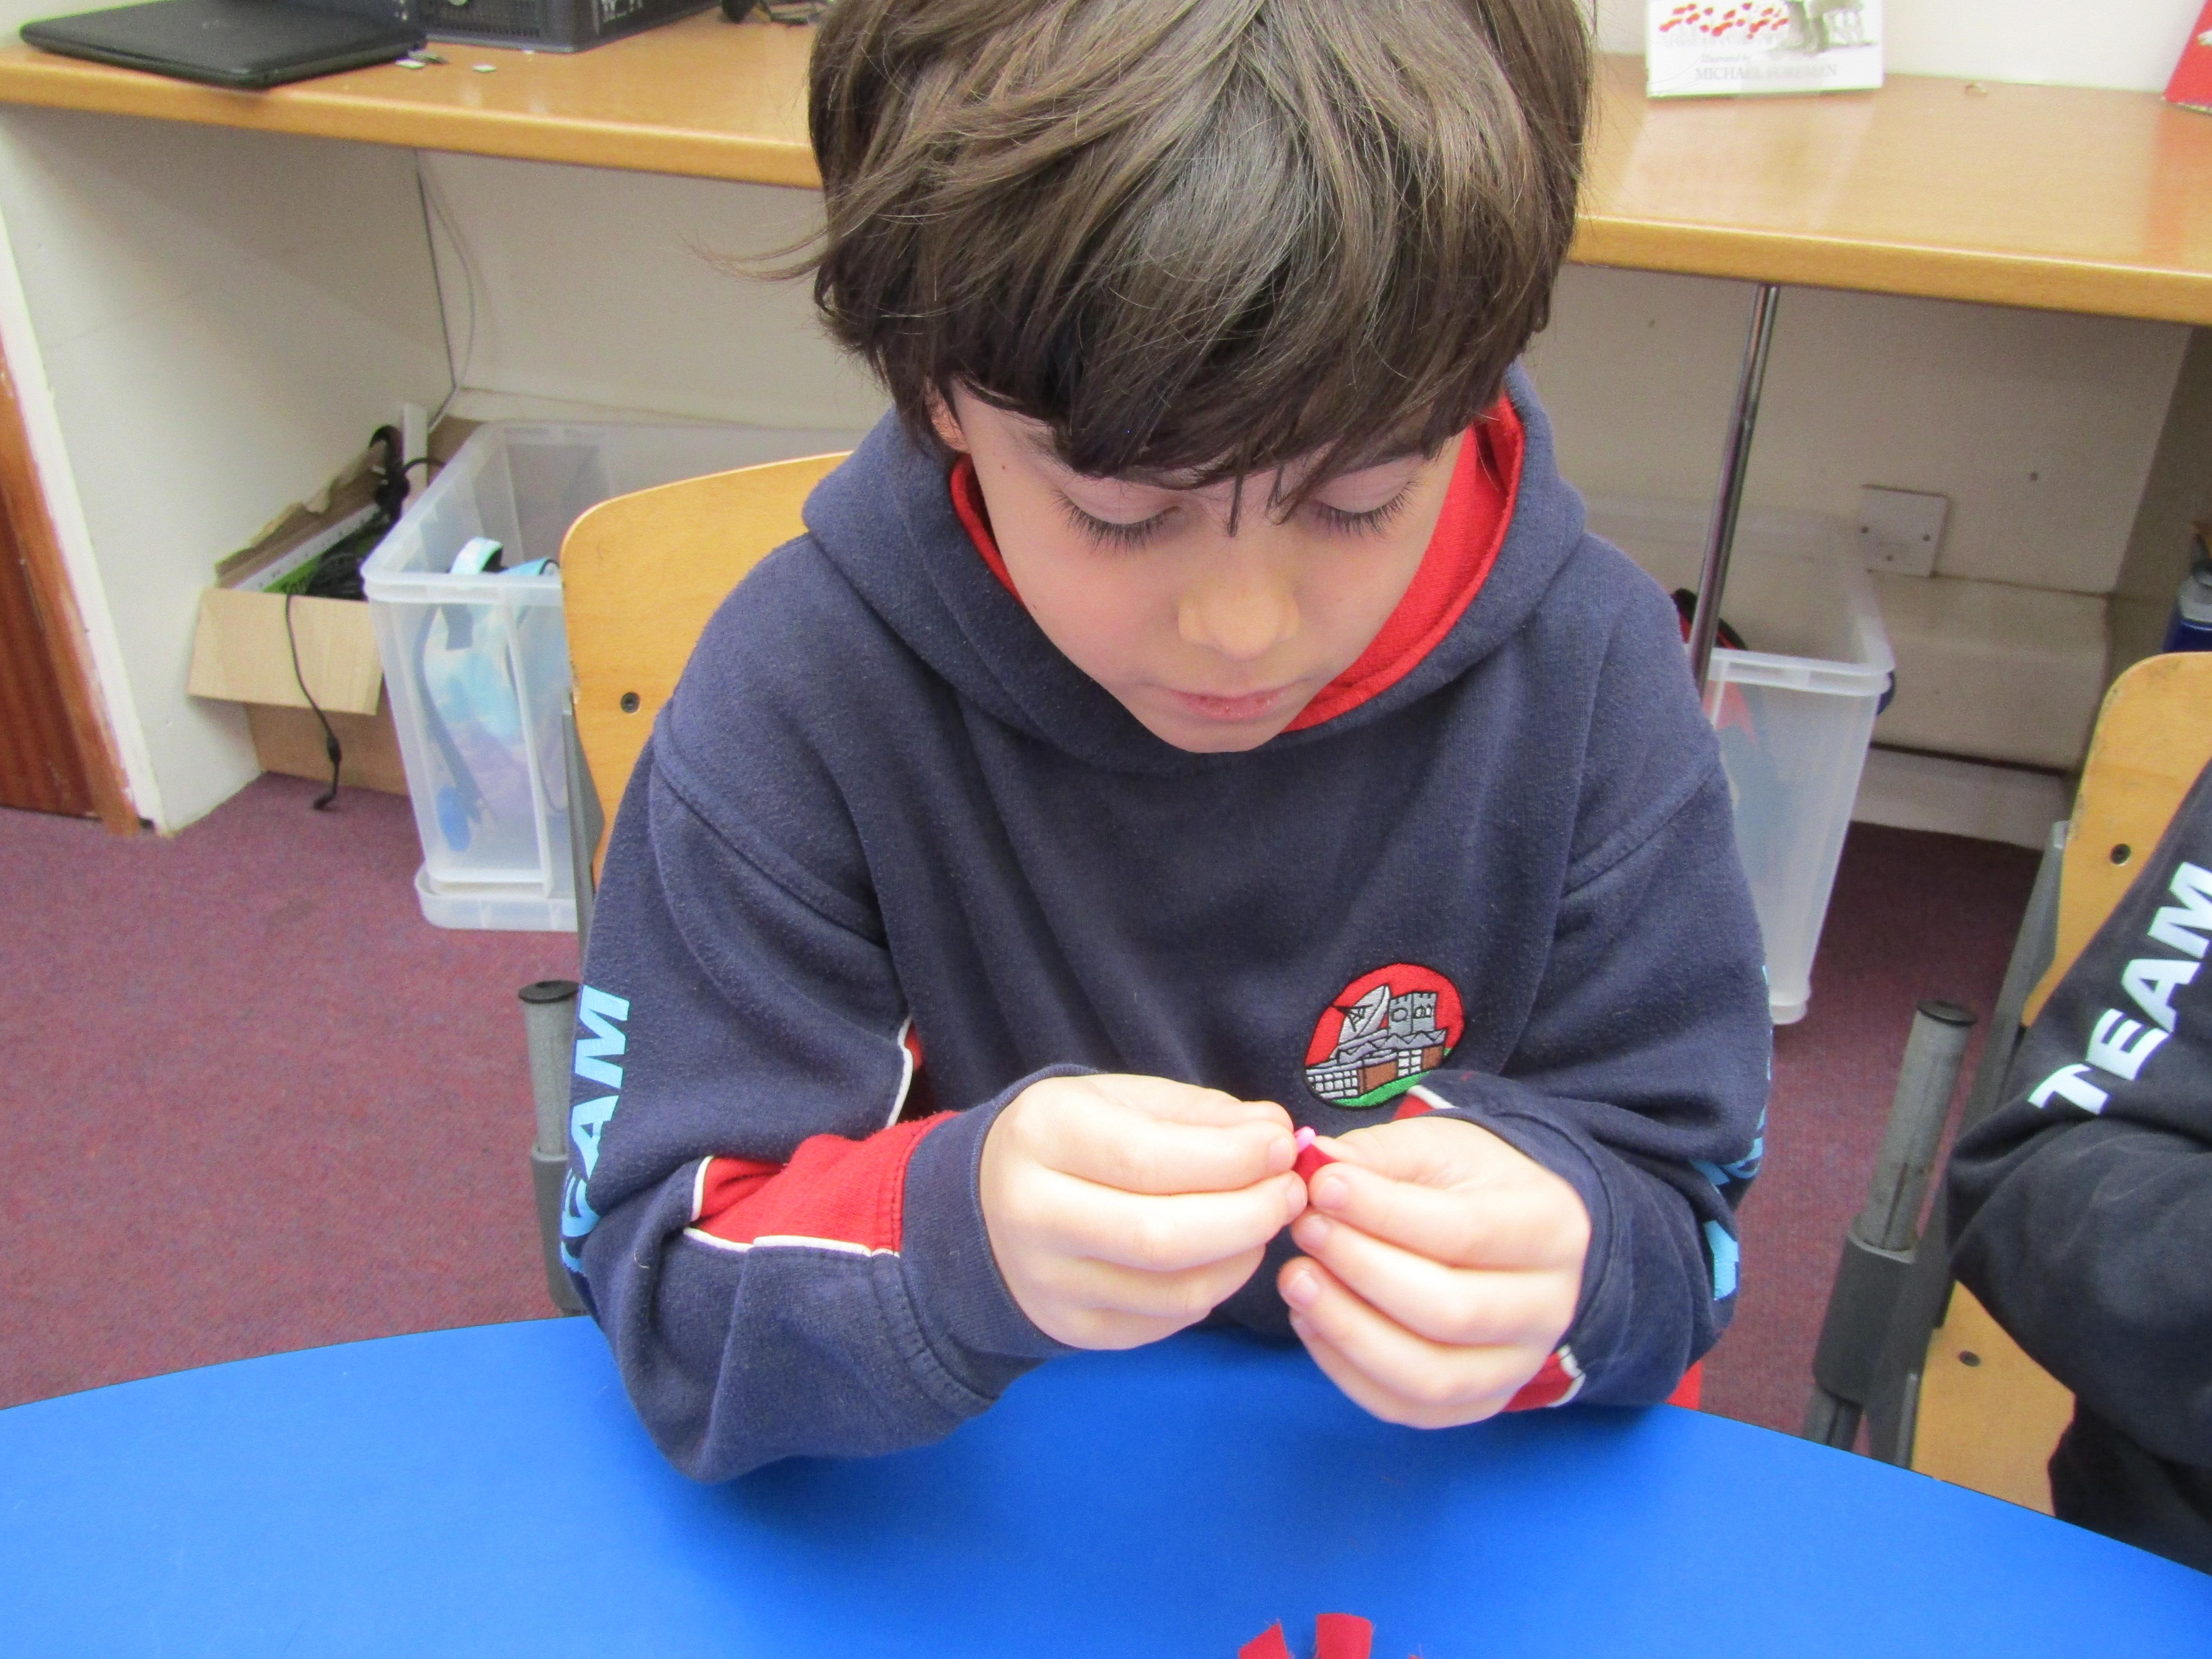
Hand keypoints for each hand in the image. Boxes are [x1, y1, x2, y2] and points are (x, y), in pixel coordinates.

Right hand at [980, 1074, 1306, 1349]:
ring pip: (1174, 1289)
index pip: (1148, 1159)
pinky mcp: (1074, 1329)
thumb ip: (1201, 1115)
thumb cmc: (1074, 1139)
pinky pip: (1168, 1320)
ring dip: (1244, 1256)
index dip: (1231, 1158)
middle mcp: (1033, 1216)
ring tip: (1266, 1218)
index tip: (1283, 1145)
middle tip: (1292, 1192)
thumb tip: (1276, 1133)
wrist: (989, 1204)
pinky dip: (1215, 1287)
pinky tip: (1225, 1253)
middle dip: (1250, 1214)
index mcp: (1042, 1137)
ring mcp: (1050, 1284)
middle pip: (1163, 1235)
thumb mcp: (1122, 1100)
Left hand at [1276, 1115, 1587, 1426]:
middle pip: (1450, 1311)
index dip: (1384, 1213)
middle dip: (1362, 1270)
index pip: (1465, 1232)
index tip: (1321, 1186)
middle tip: (1305, 1230)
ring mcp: (1519, 1365)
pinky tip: (1312, 1321)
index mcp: (1551, 1228)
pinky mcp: (1480, 1401)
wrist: (1502, 1231)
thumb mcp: (1433, 1146)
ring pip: (1430, 1375)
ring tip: (1297, 1280)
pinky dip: (1349, 1371)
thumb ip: (1377, 1156)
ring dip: (1348, 1329)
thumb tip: (1315, 1167)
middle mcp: (1550, 1307)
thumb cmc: (1464, 1183)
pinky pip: (1408, 1408)